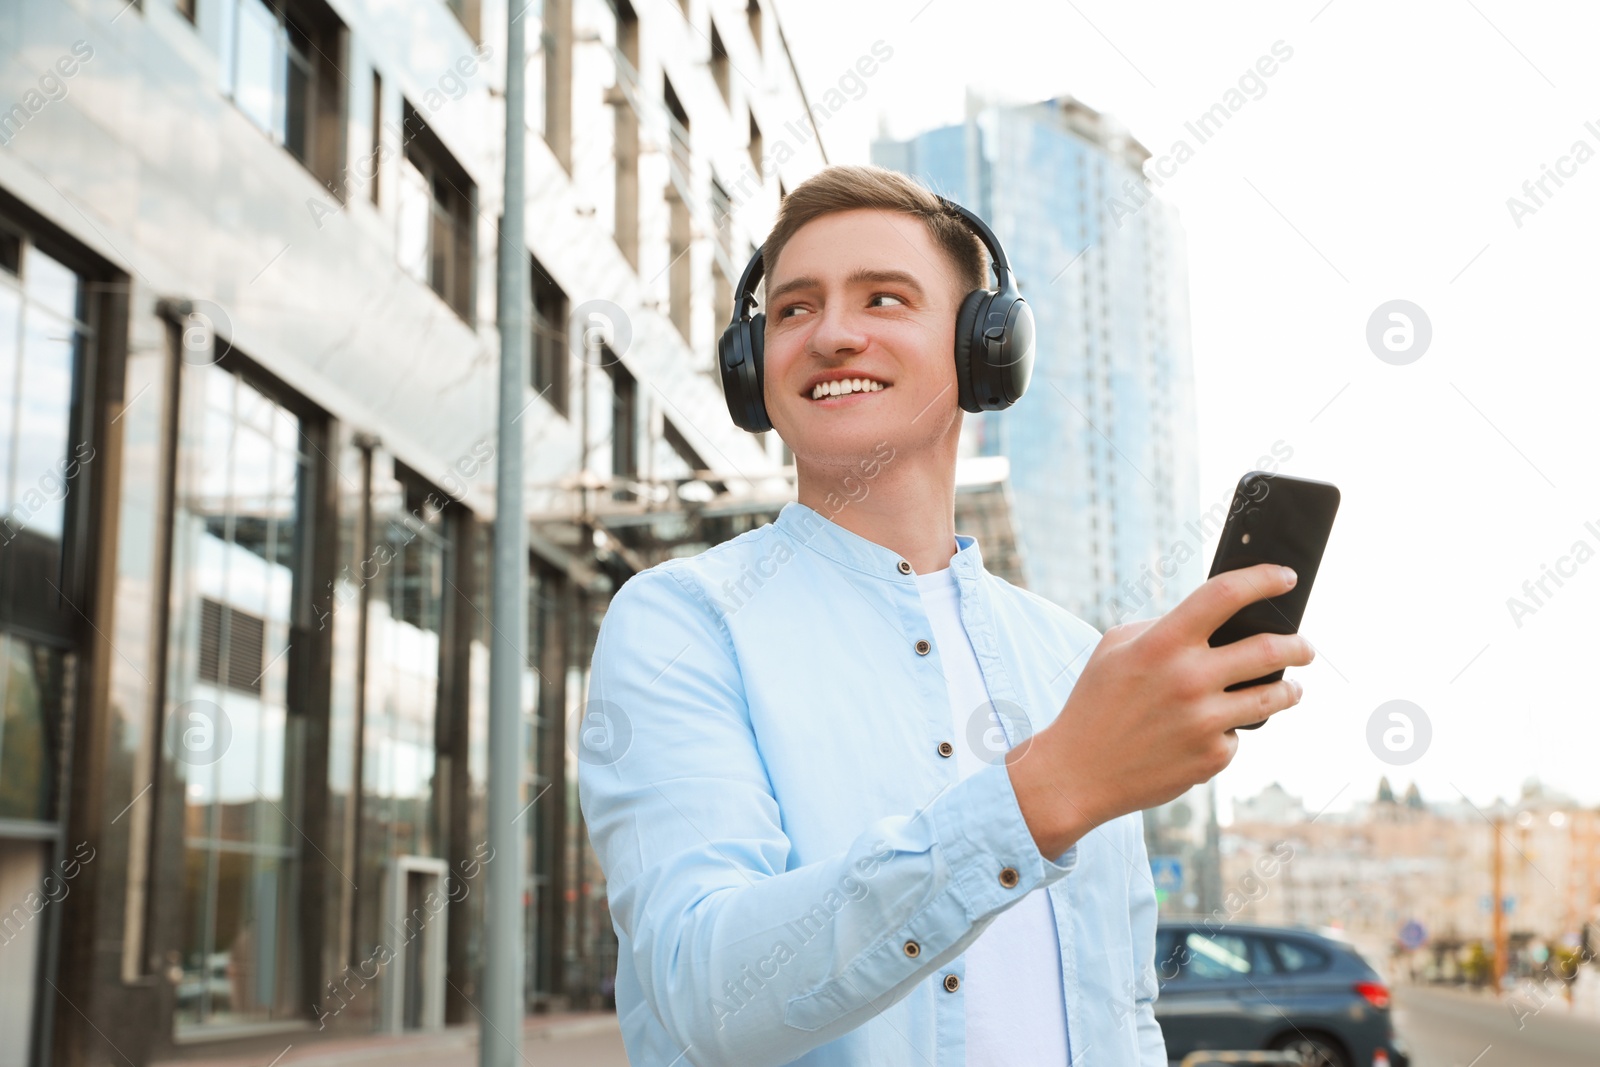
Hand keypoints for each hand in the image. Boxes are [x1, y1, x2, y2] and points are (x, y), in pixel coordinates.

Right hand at [1007, 563, 1314, 857]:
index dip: (1263, 580)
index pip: (1225, 594)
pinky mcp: (1212, 757)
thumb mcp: (1115, 650)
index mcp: (1162, 643)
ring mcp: (1204, 721)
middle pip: (1270, 649)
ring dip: (1289, 689)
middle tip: (1306, 647)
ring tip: (1290, 688)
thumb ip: (1162, 627)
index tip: (1285, 578)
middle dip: (1300, 645)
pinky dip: (1231, 730)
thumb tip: (1214, 622)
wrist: (1078, 773)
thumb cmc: (1095, 704)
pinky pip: (1239, 734)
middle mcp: (1188, 678)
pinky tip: (1209, 732)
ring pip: (1273, 696)